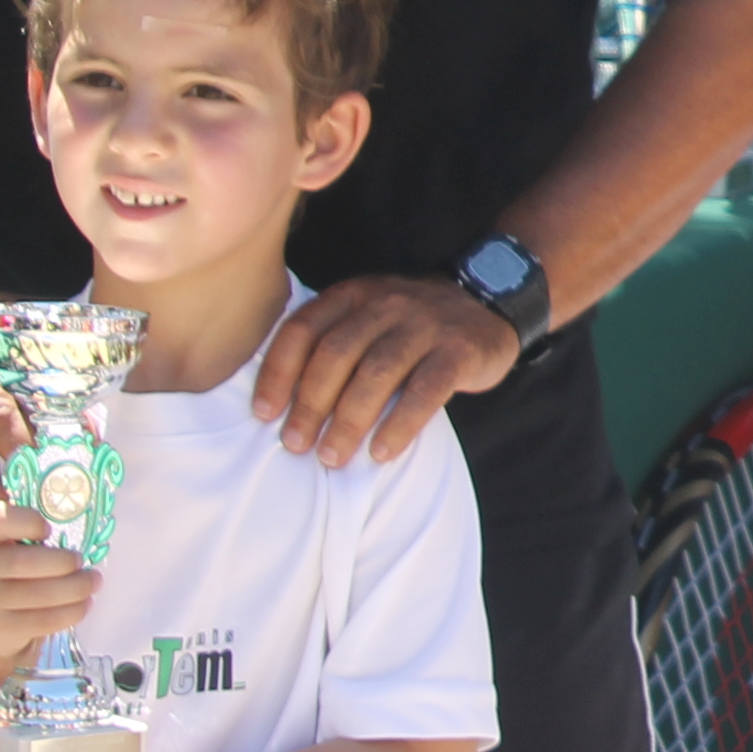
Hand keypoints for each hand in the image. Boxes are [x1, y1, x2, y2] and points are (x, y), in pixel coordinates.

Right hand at [0, 500, 94, 662]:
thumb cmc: (18, 573)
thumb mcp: (19, 545)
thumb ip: (40, 533)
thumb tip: (89, 530)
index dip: (27, 521)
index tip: (49, 530)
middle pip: (22, 562)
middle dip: (63, 562)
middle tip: (83, 563)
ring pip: (37, 593)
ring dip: (75, 588)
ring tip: (93, 582)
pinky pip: (42, 620)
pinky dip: (71, 611)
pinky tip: (84, 604)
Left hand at [258, 276, 524, 464]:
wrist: (488, 302)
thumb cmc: (411, 325)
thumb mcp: (368, 316)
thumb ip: (332, 341)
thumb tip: (280, 403)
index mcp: (353, 295)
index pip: (302, 330)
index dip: (277, 374)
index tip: (264, 414)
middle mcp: (386, 303)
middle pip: (335, 355)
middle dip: (310, 405)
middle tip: (296, 445)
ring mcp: (425, 325)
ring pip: (376, 374)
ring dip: (348, 421)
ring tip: (333, 457)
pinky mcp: (459, 350)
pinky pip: (424, 391)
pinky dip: (399, 424)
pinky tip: (382, 451)